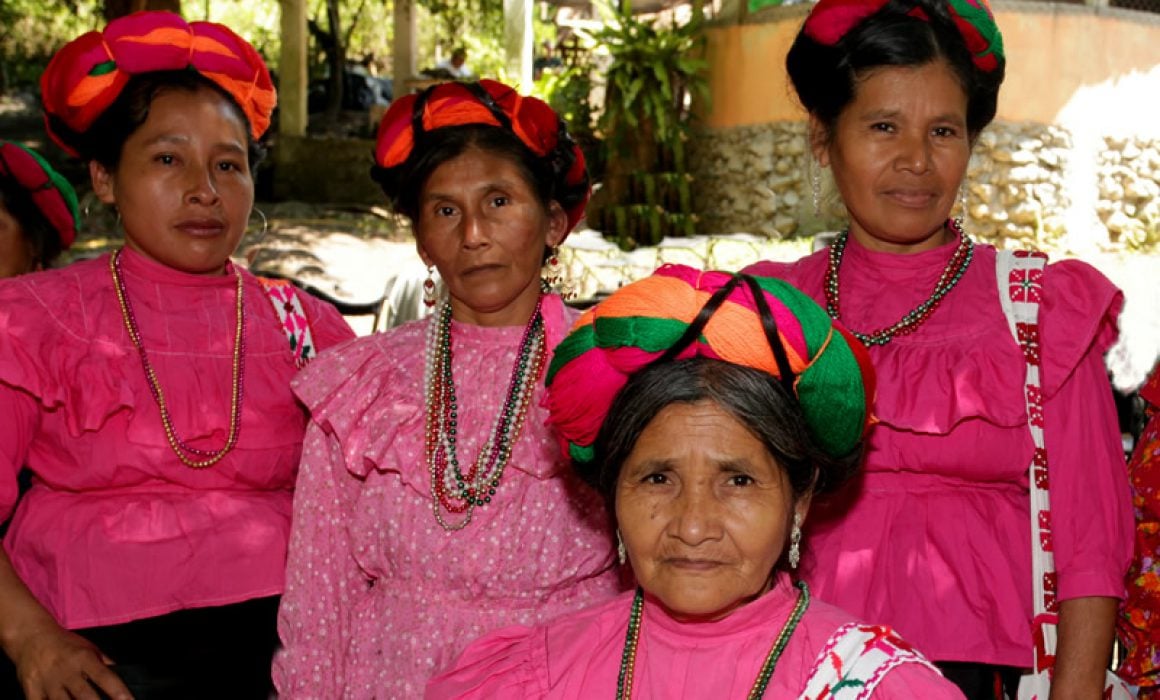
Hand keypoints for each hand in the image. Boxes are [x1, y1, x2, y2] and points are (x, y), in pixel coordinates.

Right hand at [10, 623, 131, 699]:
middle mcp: (66, 671)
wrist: (32, 637)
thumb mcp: (88, 647)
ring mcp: (47, 682)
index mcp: (84, 658)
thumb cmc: (65, 643)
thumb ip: (104, 662)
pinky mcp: (32, 690)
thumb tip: (123, 674)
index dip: (118, 690)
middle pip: (84, 695)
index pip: (104, 676)